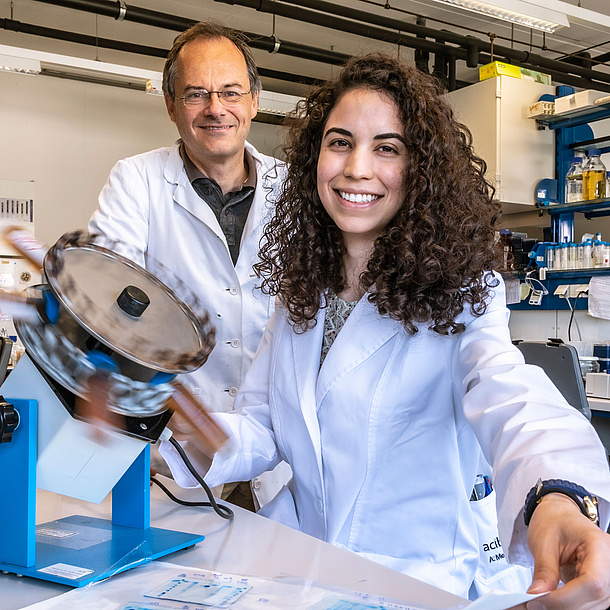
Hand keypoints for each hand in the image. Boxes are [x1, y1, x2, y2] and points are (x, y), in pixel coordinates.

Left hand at [523, 492, 609, 608]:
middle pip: (594, 598)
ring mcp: (608, 577)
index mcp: (599, 545)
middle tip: (534, 603)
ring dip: (564, 607)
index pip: (592, 582)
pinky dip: (568, 605)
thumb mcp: (543, 541)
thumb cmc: (554, 521)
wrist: (559, 515)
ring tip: (539, 601)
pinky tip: (550, 600)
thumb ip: (543, 569)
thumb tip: (537, 594)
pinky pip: (588, 603)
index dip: (566, 598)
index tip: (540, 600)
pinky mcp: (601, 587)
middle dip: (562, 605)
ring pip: (593, 606)